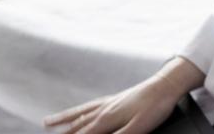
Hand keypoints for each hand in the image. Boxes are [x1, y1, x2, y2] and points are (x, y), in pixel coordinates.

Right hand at [43, 57, 205, 133]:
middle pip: (77, 127)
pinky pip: (89, 106)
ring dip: (63, 121)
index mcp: (107, 120)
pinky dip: (78, 110)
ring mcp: (107, 103)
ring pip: (80, 115)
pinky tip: (78, 111)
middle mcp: (103, 110)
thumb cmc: (155, 107)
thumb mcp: (139, 127)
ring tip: (48, 124)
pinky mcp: (114, 99)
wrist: (165, 85)